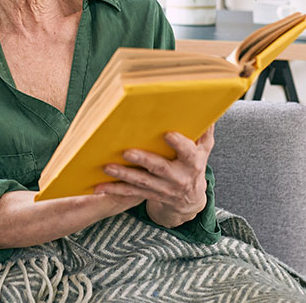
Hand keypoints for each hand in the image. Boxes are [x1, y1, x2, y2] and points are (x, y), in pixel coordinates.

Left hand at [94, 125, 214, 227]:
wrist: (191, 199)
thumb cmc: (195, 165)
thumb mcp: (204, 148)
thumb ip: (205, 129)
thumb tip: (206, 106)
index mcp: (192, 162)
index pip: (187, 152)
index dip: (179, 144)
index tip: (168, 134)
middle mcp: (178, 177)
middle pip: (159, 168)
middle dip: (143, 160)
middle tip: (127, 152)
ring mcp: (163, 188)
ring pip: (141, 182)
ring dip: (123, 175)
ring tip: (107, 167)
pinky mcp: (150, 195)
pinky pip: (131, 193)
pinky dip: (114, 190)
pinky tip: (99, 187)